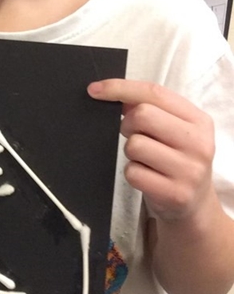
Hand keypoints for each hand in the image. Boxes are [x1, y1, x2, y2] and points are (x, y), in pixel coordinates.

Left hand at [88, 79, 214, 221]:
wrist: (194, 204)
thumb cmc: (176, 160)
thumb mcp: (174, 130)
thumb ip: (151, 108)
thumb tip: (115, 93)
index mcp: (199, 121)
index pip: (155, 93)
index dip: (120, 88)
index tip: (94, 90)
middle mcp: (199, 143)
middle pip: (142, 115)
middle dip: (128, 124)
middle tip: (134, 135)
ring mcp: (189, 170)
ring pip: (134, 145)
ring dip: (131, 152)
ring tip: (145, 159)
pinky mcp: (175, 194)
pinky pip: (133, 172)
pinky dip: (132, 173)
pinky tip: (147, 176)